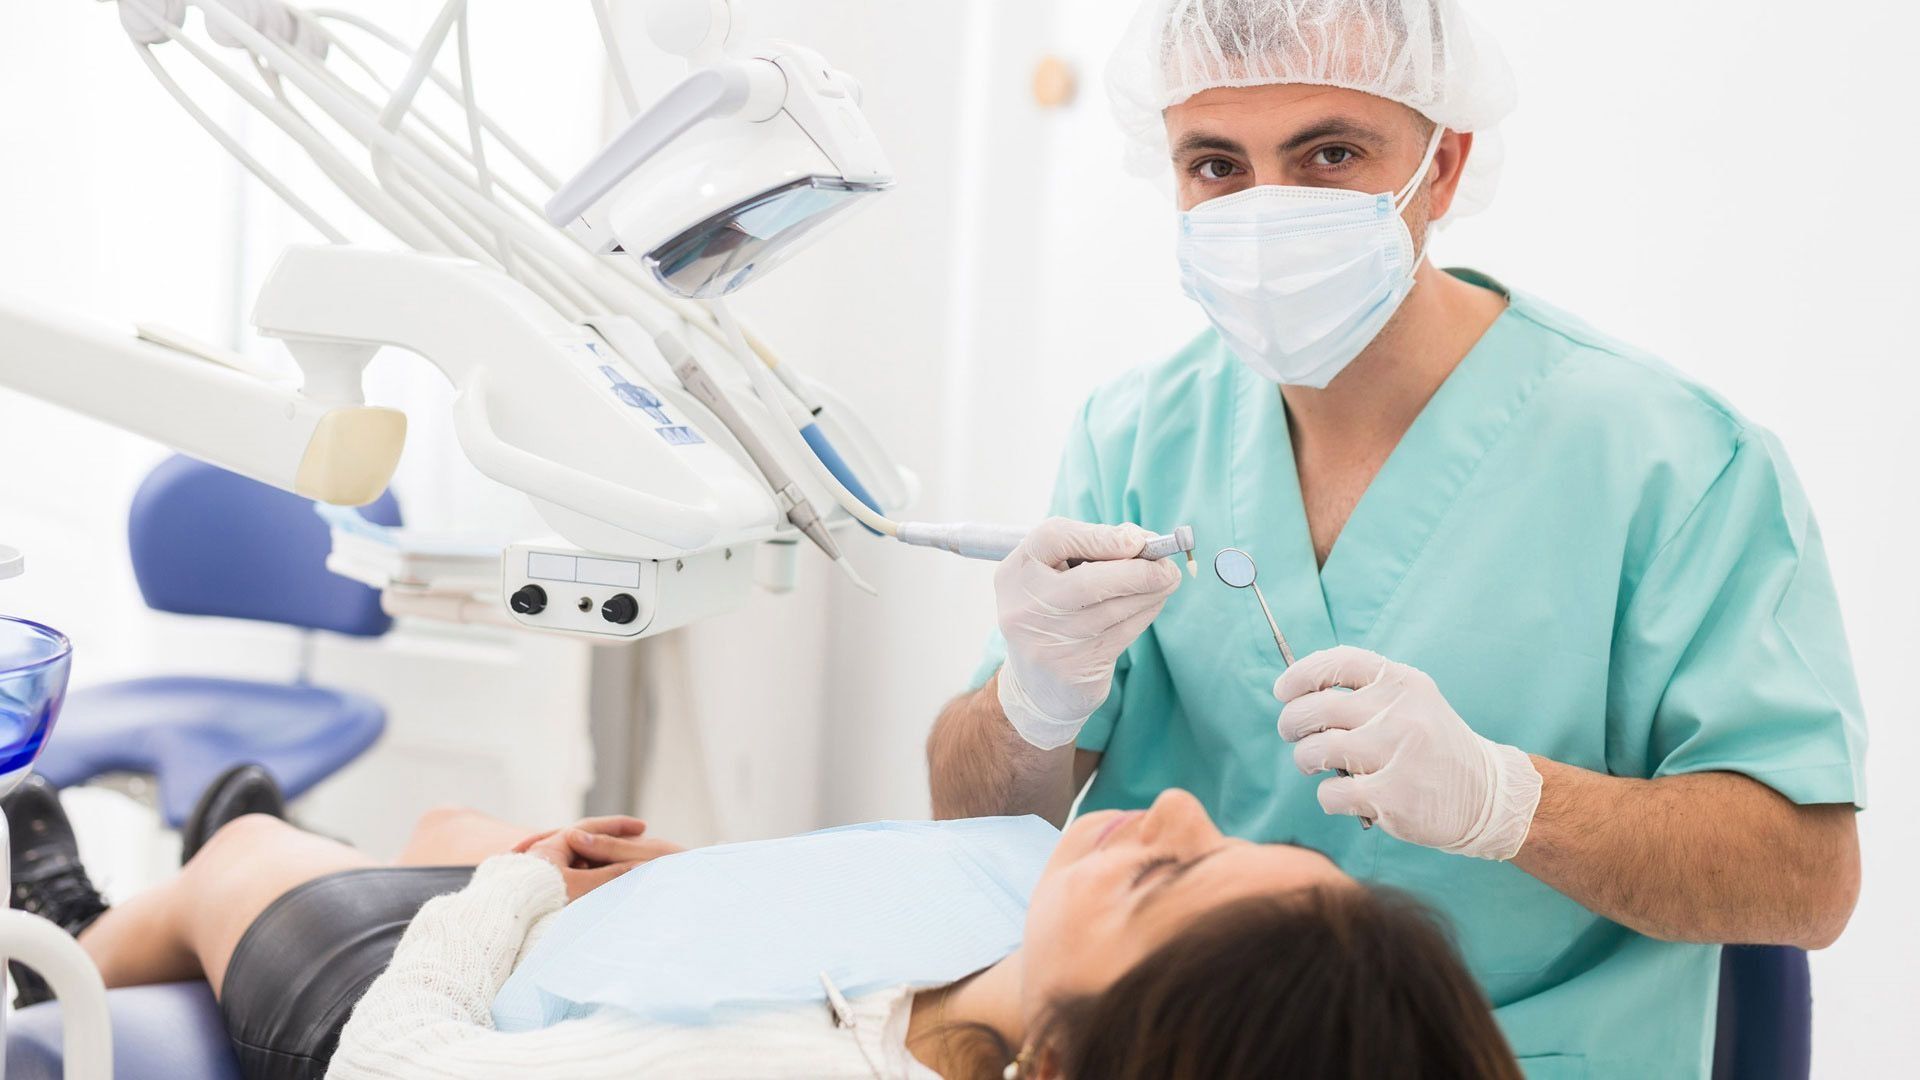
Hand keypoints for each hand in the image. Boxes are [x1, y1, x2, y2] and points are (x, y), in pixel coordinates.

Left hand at [517, 816, 685, 900]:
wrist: (505, 920)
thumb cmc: (542, 900)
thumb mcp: (582, 887)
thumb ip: (610, 875)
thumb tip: (638, 867)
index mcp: (554, 845)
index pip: (592, 828)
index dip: (618, 826)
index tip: (642, 826)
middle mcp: (542, 850)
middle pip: (582, 838)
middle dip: (608, 836)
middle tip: (633, 835)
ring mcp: (537, 866)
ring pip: (574, 853)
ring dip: (596, 853)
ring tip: (618, 858)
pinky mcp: (533, 882)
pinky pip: (565, 868)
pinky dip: (584, 867)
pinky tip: (592, 876)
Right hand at [995, 518, 1183, 749]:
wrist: (1035, 682)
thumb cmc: (1052, 613)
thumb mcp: (1053, 575)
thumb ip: (1091, 549)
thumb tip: (1141, 540)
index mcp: (1014, 573)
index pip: (1053, 538)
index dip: (1099, 536)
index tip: (1136, 540)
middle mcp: (1024, 608)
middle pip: (1088, 581)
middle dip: (1137, 571)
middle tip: (1167, 566)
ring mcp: (1046, 643)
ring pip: (1113, 610)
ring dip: (1150, 592)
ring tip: (1168, 580)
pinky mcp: (1073, 670)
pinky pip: (1121, 634)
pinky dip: (1144, 613)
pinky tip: (1153, 602)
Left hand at [1275, 647, 1541, 860]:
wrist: (1487, 797)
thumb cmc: (1431, 747)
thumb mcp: (1411, 704)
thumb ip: (1364, 694)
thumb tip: (1296, 696)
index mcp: (1402, 682)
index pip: (1337, 662)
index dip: (1300, 675)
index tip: (1283, 690)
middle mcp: (1399, 713)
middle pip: (1315, 708)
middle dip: (1291, 723)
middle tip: (1293, 734)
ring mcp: (1396, 754)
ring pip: (1316, 750)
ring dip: (1305, 759)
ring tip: (1314, 765)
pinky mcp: (1393, 796)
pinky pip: (1331, 793)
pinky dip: (1328, 797)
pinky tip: (1345, 797)